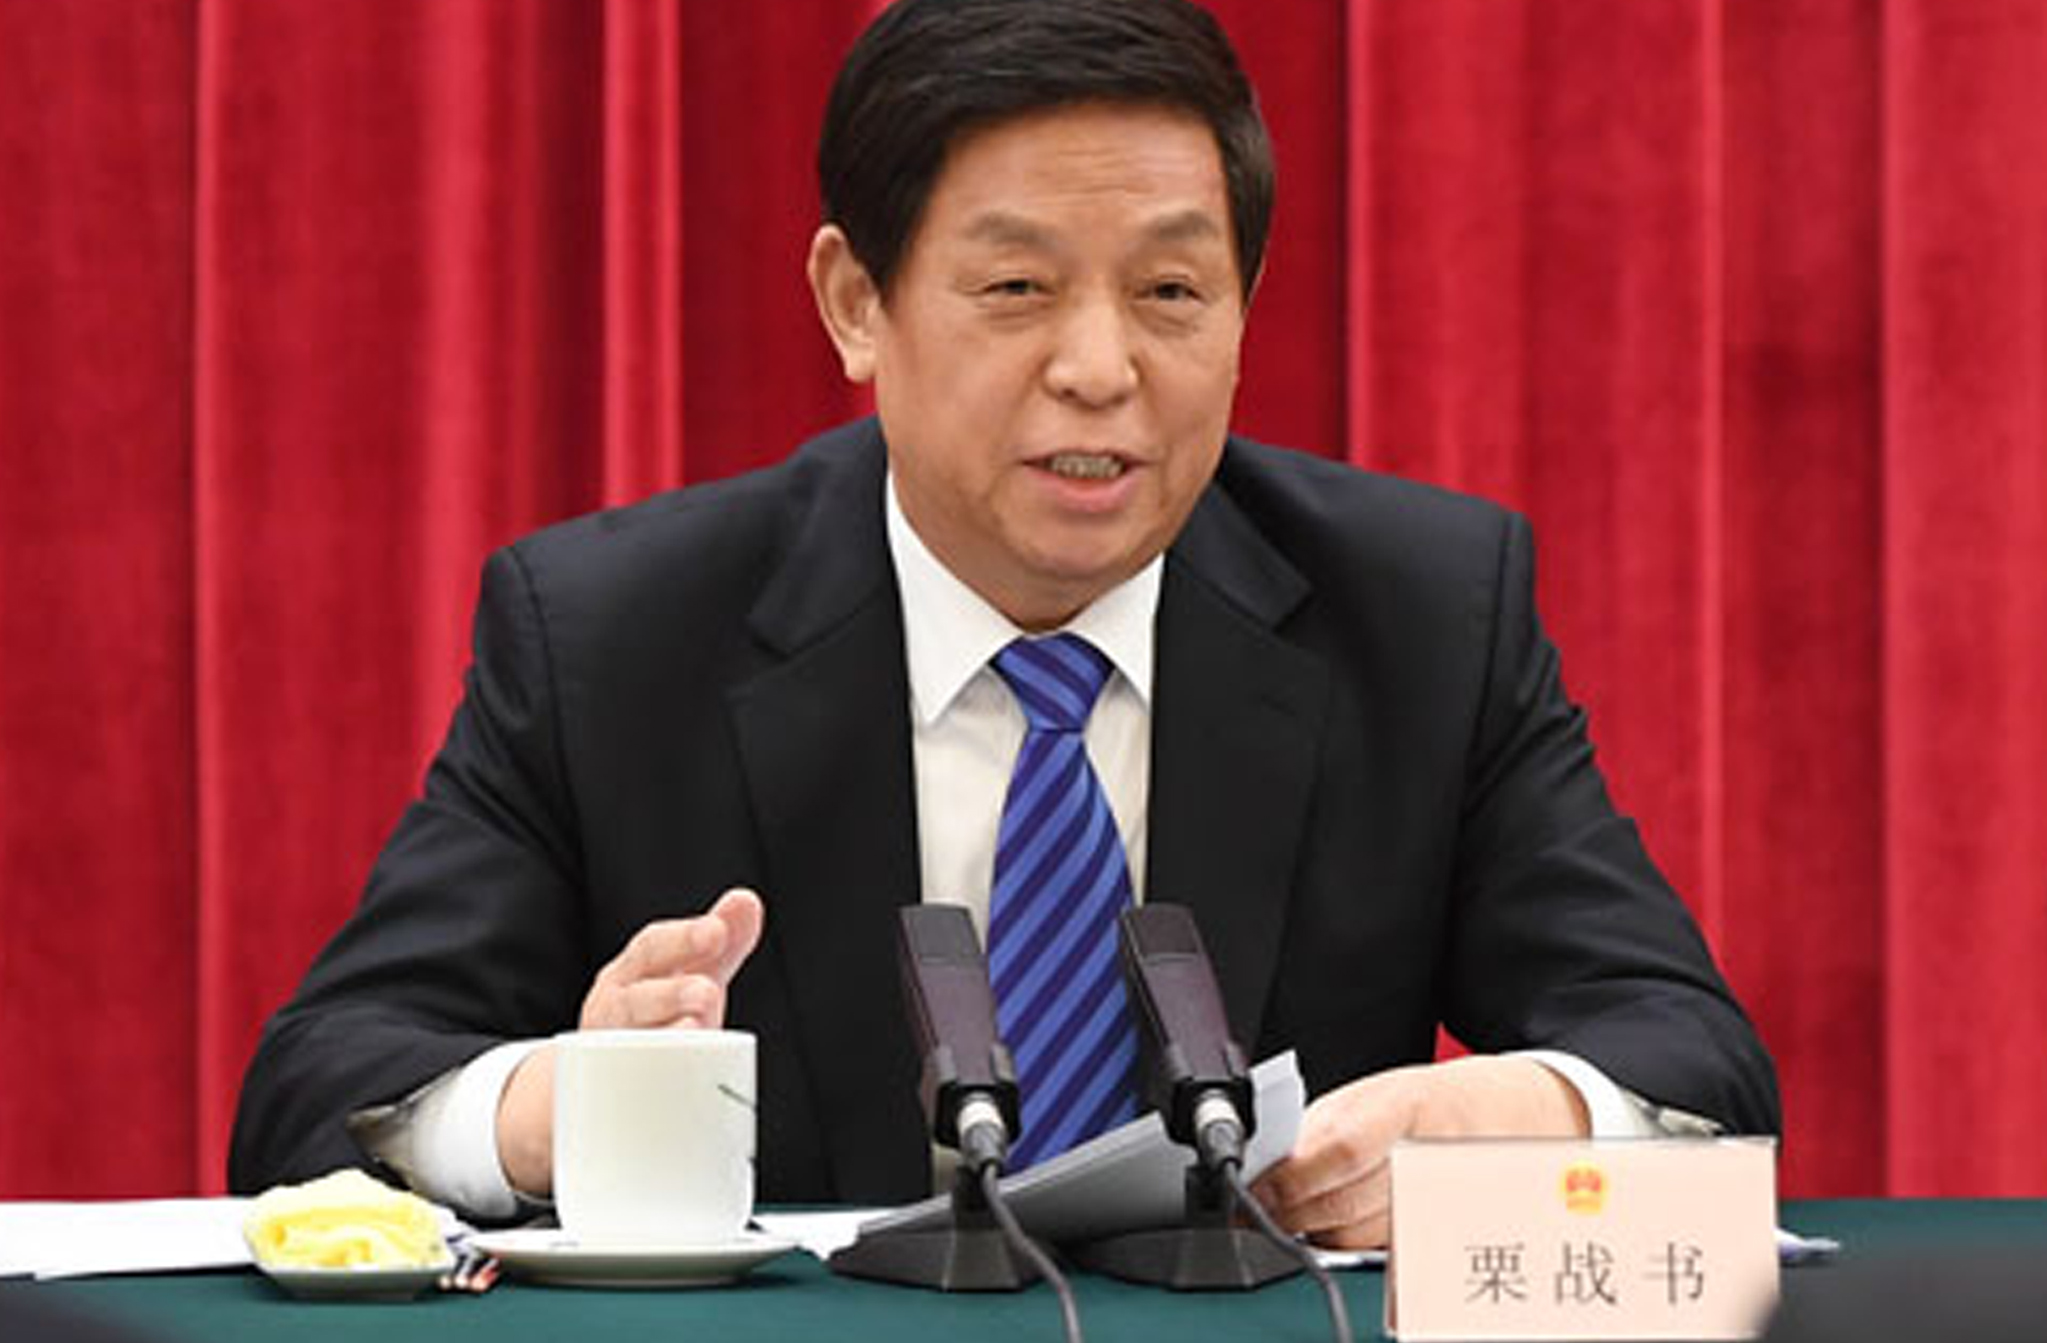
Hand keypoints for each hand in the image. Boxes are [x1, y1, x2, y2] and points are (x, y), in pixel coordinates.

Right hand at [494, 887, 765, 1196]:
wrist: (585, 1078)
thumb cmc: (651, 1014)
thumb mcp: (684, 974)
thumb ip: (719, 943)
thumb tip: (747, 902)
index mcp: (632, 974)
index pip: (653, 949)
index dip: (684, 940)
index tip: (716, 932)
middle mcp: (613, 1010)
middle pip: (635, 999)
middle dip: (671, 994)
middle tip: (707, 993)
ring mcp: (604, 1056)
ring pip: (624, 1047)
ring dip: (660, 1039)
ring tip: (696, 1031)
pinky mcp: (602, 1099)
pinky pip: (616, 1095)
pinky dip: (638, 1091)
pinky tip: (669, 1090)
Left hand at [1249, 1055, 1588, 1249]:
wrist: (1512, 1116)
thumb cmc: (1435, 1101)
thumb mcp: (1377, 1092)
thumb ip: (1324, 1127)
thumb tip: (1268, 1164)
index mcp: (1412, 1105)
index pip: (1341, 1150)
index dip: (1291, 1177)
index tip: (1254, 1188)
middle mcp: (1433, 1156)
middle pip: (1344, 1204)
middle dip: (1288, 1212)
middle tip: (1257, 1209)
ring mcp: (1445, 1201)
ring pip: (1357, 1237)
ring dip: (1313, 1230)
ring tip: (1292, 1211)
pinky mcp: (1445, 1233)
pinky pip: (1379, 1249)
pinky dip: (1347, 1240)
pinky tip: (1335, 1221)